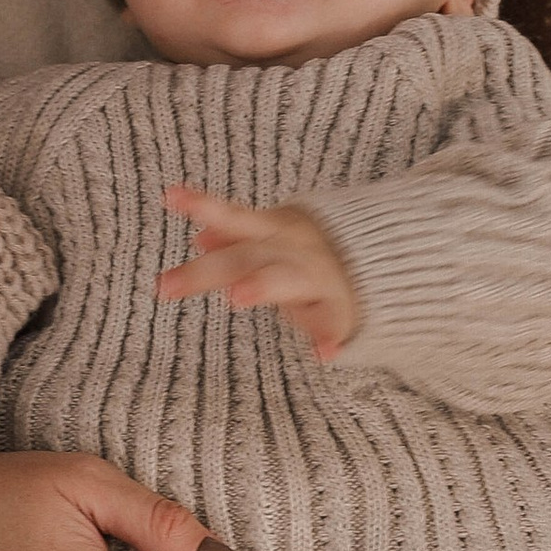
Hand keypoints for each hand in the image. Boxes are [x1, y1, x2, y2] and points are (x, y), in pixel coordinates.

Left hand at [157, 184, 359, 361]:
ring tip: (237, 297)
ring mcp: (316, 277)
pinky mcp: (339, 308)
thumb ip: (237, 239)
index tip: (170, 196)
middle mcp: (292, 249)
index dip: (203, 206)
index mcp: (274, 230)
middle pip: (243, 258)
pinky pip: (333, 322)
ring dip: (261, 285)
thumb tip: (198, 238)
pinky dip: (329, 337)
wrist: (384, 260)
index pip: (233, 217)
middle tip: (165, 286)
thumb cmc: (311, 253)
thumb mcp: (275, 240)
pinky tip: (324, 354)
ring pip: (285, 280)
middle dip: (206, 271)